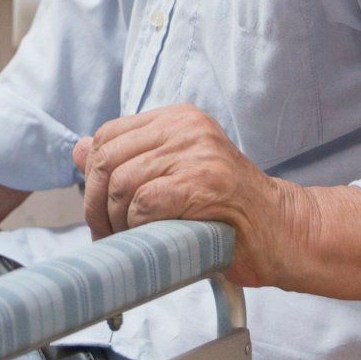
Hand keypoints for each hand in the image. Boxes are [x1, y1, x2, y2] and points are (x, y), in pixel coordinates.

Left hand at [71, 105, 303, 289]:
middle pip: (107, 159)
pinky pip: (143, 203)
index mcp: (178, 118)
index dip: (93, 176)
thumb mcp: (175, 173)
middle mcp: (186, 128)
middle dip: (95, 203)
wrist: (282, 230)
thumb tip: (78, 148)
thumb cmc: (227, 209)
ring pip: (121, 183)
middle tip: (105, 233)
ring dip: (115, 222)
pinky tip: (152, 238)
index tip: (100, 209)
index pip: (108, 135)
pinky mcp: (203, 183)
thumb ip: (131, 158)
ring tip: (129, 241)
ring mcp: (197, 153)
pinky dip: (137, 227)